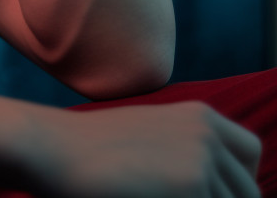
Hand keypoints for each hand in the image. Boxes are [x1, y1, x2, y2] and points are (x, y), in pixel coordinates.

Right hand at [37, 102, 261, 197]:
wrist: (53, 148)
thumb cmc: (93, 151)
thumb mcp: (150, 139)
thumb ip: (188, 154)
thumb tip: (225, 189)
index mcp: (199, 115)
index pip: (251, 155)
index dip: (238, 182)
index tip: (208, 192)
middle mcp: (208, 131)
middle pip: (248, 194)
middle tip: (169, 197)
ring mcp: (203, 158)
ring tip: (149, 195)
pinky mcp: (193, 185)